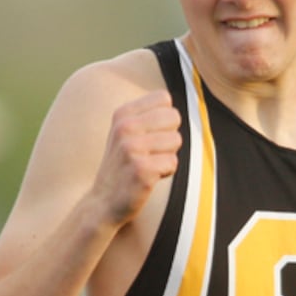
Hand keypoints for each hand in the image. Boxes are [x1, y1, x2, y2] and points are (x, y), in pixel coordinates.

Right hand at [93, 91, 181, 225]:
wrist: (104, 202)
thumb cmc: (124, 165)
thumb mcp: (129, 132)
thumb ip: (150, 114)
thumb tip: (191, 94)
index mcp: (122, 114)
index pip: (164, 99)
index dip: (165, 120)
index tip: (149, 136)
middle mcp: (125, 127)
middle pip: (174, 117)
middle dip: (170, 138)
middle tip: (150, 153)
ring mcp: (131, 148)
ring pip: (176, 140)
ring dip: (167, 156)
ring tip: (147, 165)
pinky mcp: (141, 169)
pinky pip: (173, 163)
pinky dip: (165, 172)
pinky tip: (148, 178)